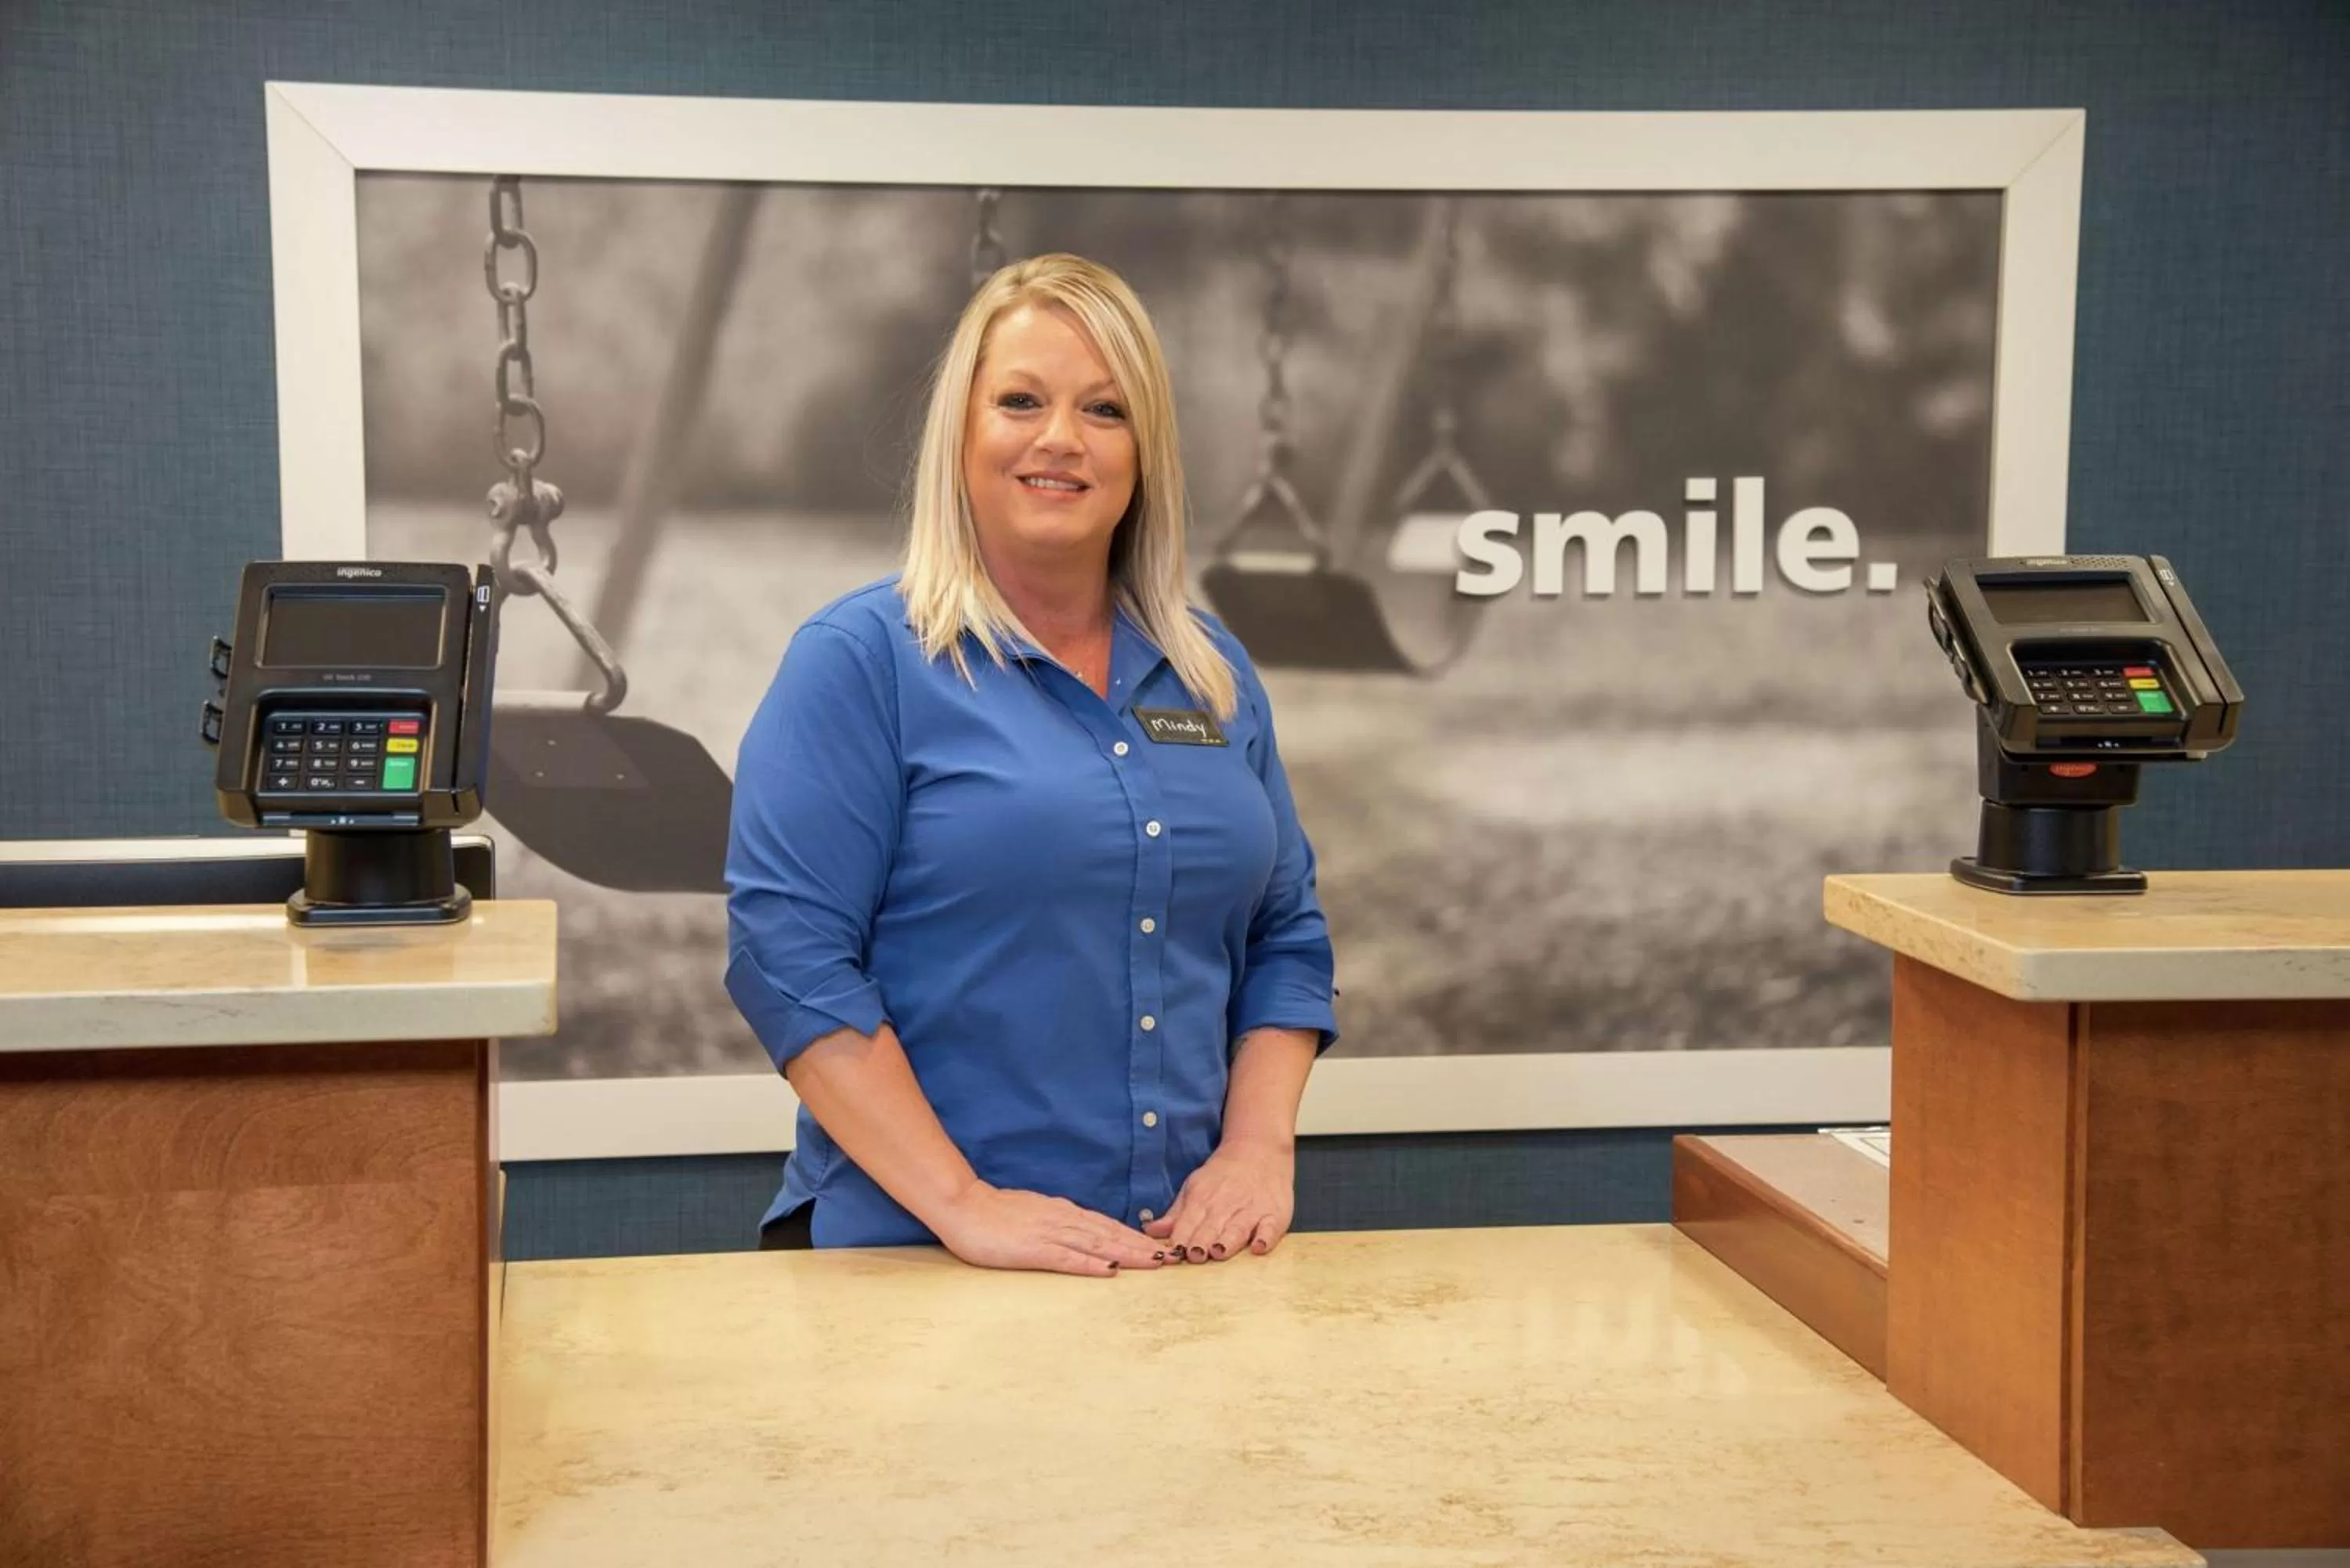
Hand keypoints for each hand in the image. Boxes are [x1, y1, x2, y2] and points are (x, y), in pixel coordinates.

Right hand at [934, 1183, 1165, 1276]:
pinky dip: (1091, 1265)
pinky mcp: (1032, 1249)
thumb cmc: (993, 1213)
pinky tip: (1110, 1272)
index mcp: (1063, 1212)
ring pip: (1097, 1244)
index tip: (1160, 1248)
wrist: (962, 1205)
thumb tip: (1081, 1233)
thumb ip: (1057, 1223)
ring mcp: (1049, 1233)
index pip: (1107, 1226)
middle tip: (1173, 1258)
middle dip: (1143, 1247)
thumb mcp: (1033, 1214)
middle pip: (1111, 1234)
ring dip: (1128, 1254)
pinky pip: (1067, 1258)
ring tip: (1155, 1263)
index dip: (1135, 1237)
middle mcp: (1063, 1219)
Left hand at [1146, 1136, 1294, 1262]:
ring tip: (1219, 1252)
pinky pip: (1270, 1228)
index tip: (1170, 1256)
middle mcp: (1226, 1205)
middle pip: (1210, 1228)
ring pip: (1237, 1229)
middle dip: (1201, 1242)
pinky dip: (1265, 1238)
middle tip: (1193, 1256)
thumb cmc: (1223, 1176)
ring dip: (1227, 1241)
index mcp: (1202, 1198)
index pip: (1187, 1224)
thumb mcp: (1194, 1187)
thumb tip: (1150, 1232)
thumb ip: (1175, 1214)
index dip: (1178, 1241)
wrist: (1260, 1151)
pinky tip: (1258, 1247)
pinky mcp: (1274, 1214)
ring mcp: (1251, 1210)